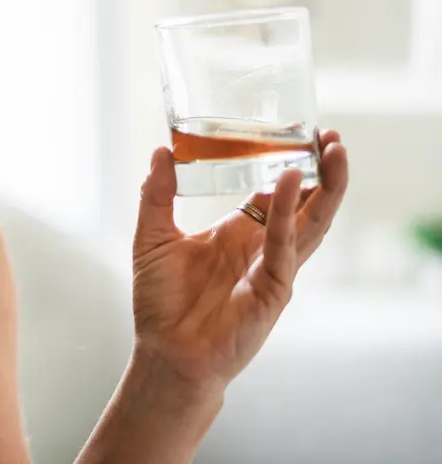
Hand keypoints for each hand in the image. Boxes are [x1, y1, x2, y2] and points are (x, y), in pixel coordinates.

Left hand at [130, 130, 348, 392]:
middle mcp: (262, 248)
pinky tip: (289, 183)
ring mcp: (273, 269)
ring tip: (333, 151)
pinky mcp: (273, 290)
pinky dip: (286, 215)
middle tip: (330, 135)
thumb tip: (161, 150)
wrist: (164, 351)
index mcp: (239, 233)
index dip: (291, 164)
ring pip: (311, 222)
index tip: (303, 134)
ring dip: (325, 187)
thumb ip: (157, 194)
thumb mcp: (152, 236)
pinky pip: (283, 247)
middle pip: (306, 203)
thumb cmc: (161, 302)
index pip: (276, 192)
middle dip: (323, 170)